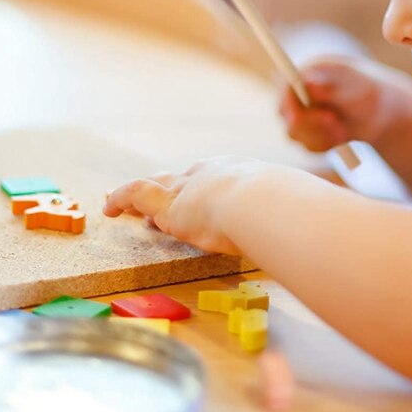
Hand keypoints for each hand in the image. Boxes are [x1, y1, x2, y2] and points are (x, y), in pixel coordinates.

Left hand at [102, 156, 286, 255]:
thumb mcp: (283, 211)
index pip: (212, 179)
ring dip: (137, 195)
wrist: (262, 201)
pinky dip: (121, 199)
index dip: (199, 189)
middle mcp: (209, 174)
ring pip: (154, 186)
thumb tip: (303, 238)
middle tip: (159, 196)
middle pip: (180, 179)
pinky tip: (109, 209)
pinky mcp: (168, 204)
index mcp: (239, 173)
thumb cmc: (280, 209)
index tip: (194, 199)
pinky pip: (136, 194)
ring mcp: (187, 187)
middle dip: (168, 187)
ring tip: (117, 201)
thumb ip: (283, 222)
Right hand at [279, 56, 411, 152]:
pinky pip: (307, 146)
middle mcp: (298, 91)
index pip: (285, 86)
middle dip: (312, 125)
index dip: (288, 104)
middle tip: (336, 125)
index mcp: (308, 71)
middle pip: (285, 113)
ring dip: (321, 137)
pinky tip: (341, 136)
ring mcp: (300, 112)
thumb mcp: (354, 87)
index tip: (299, 118)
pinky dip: (325, 145)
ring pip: (295, 134)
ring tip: (344, 130)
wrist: (381, 115)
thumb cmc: (369, 93)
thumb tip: (306, 80)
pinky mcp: (306, 131)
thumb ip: (329, 86)